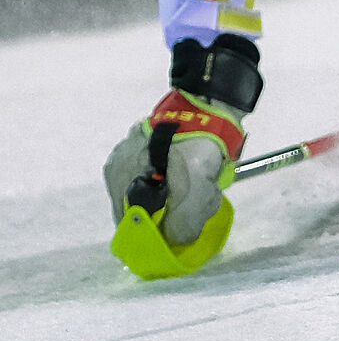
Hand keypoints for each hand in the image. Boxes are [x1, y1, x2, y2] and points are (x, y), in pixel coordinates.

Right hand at [104, 37, 259, 250]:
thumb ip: (183, 222)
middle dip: (179, 213)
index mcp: (119, 176)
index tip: (180, 235)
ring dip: (191, 196)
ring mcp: (142, 155)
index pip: (129, 223)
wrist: (216, 98)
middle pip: (149, 210)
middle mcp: (123, 166)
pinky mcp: (163, 148)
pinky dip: (194, 180)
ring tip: (211, 183)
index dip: (154, 235)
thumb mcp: (194, 188)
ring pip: (167, 194)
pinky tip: (210, 173)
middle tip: (204, 201)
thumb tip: (176, 242)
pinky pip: (176, 177)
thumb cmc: (198, 142)